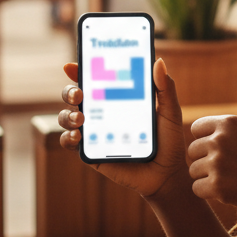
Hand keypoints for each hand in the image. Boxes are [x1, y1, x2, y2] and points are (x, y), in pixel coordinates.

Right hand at [58, 57, 190, 199]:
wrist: (166, 174)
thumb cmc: (168, 140)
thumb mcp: (170, 111)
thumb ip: (165, 87)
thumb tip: (159, 61)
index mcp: (116, 98)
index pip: (94, 80)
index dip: (80, 70)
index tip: (72, 65)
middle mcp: (101, 113)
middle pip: (75, 96)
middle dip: (70, 91)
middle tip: (80, 93)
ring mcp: (93, 132)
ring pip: (67, 117)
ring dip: (67, 114)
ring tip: (80, 118)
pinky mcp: (90, 152)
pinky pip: (70, 143)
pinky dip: (68, 137)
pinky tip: (78, 135)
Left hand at [186, 63, 236, 222]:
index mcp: (228, 122)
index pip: (197, 129)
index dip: (210, 140)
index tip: (229, 149)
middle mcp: (219, 140)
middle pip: (193, 150)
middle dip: (207, 160)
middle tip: (232, 167)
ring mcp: (217, 163)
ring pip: (193, 170)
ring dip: (207, 177)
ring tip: (233, 178)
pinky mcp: (217, 187)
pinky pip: (197, 189)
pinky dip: (210, 193)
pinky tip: (230, 191)